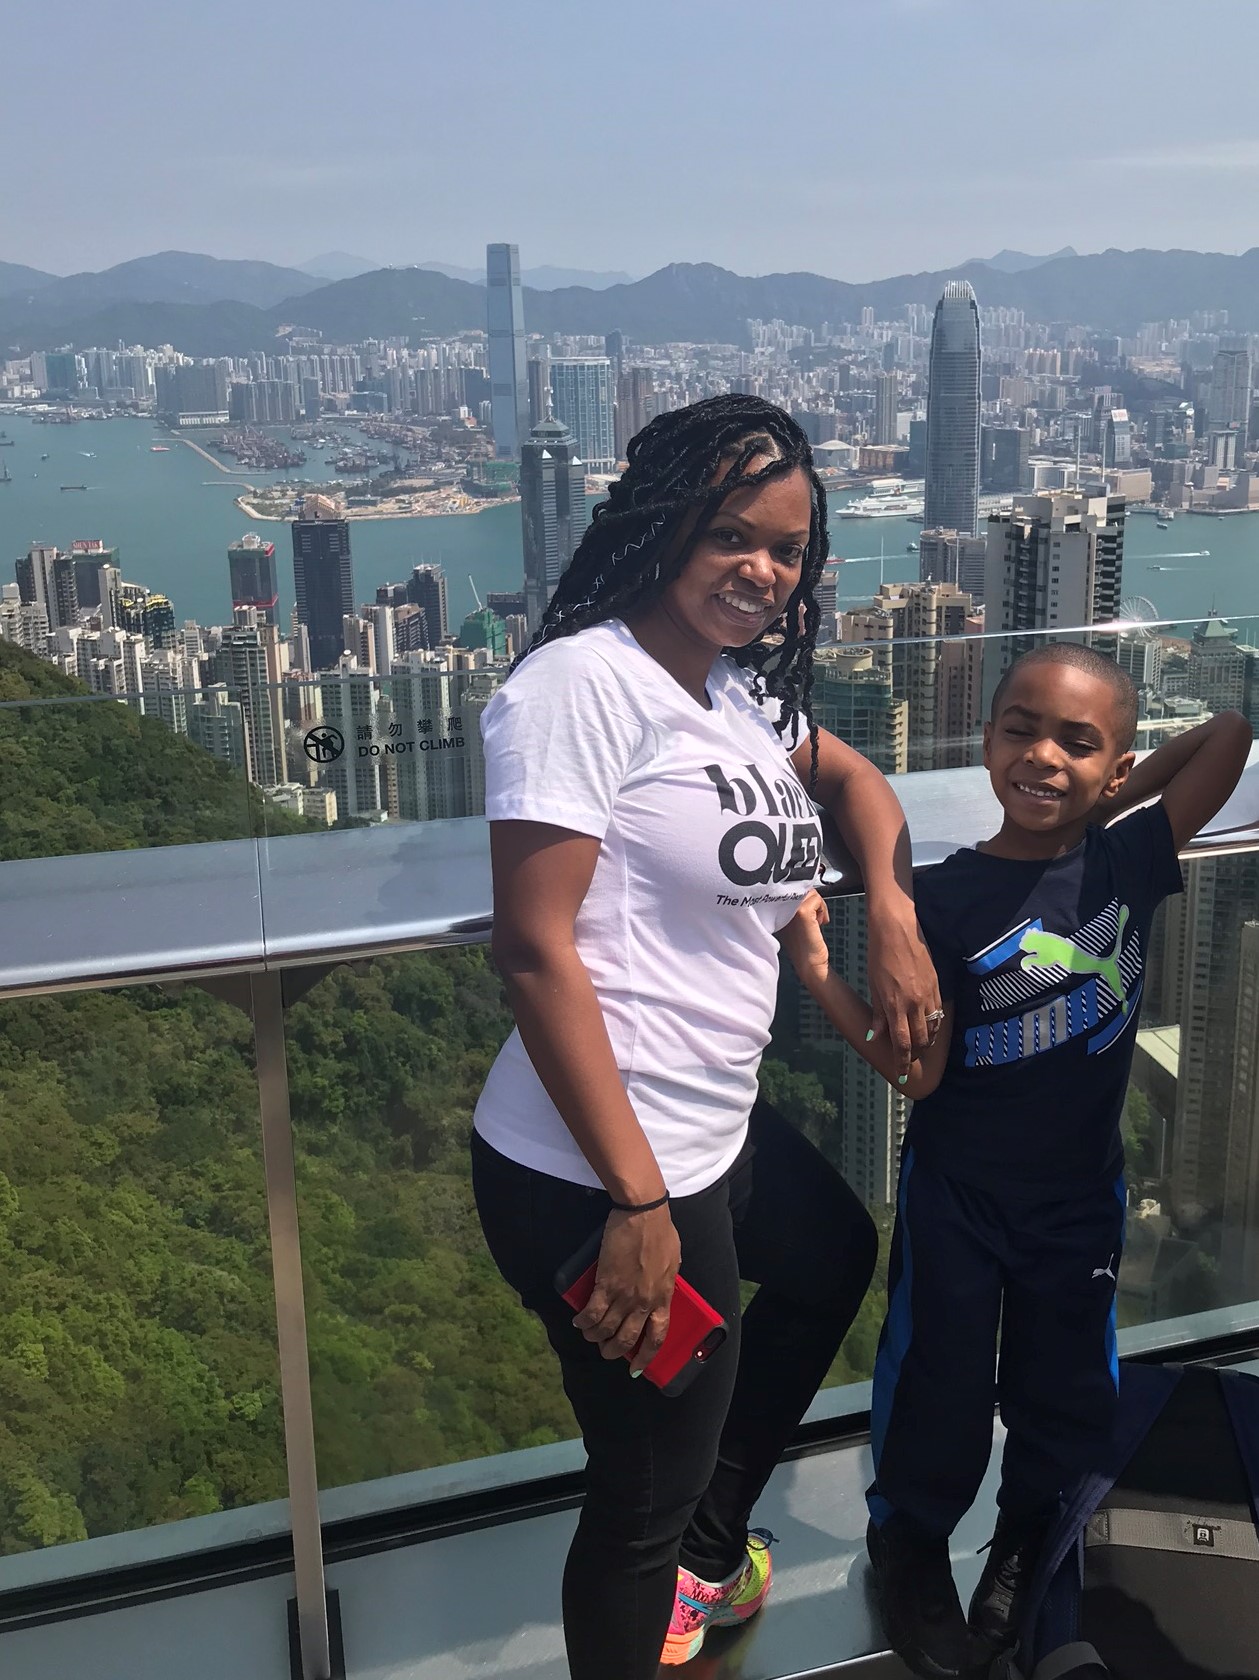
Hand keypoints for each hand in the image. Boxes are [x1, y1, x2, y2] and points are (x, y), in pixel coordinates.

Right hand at [573, 1205, 679, 1371]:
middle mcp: (643, 1302)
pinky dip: (583, 1322)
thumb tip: (659, 1290)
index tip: (636, 1368)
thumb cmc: (660, 1231)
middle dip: (613, 1351)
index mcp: (663, 1297)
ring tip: (589, 1336)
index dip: (645, 1356)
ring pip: (606, 1330)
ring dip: (595, 1337)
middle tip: (606, 1352)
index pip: (656, 1336)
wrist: (643, 1214)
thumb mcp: (672, 1262)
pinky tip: (578, 1323)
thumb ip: (664, 1282)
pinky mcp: (605, 1284)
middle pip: (627, 1340)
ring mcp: (624, 1295)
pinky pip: (592, 1313)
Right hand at [778, 890, 830, 988]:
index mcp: (774, 909)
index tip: (808, 910)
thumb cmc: (805, 945)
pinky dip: (822, 909)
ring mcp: (788, 908)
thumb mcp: (794, 921)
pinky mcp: (802, 912)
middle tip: (814, 917)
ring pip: (810, 892)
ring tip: (816, 920)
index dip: (801, 895)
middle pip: (800, 887)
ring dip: (818, 905)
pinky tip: (820, 922)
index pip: (788, 889)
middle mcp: (778, 907)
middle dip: (811, 899)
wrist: (809, 964)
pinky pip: (817, 899)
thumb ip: (794, 905)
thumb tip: (806, 890)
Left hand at [866, 897, 940, 1078]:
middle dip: (917, 1054)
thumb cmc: (879, 955)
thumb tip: (874, 1036)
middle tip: (911, 1060)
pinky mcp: (937, 984)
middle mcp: (914, 1003)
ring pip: (932, 1027)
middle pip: (921, 1039)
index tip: (902, 1074)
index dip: (903, 1062)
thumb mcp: (874, 985)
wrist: (898, 928)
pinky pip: (938, 1012)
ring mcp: (928, 994)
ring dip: (927, 1041)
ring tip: (920, 1046)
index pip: (901, 1043)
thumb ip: (878, 1013)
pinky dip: (934, 1024)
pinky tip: (928, 1025)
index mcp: (895, 1005)